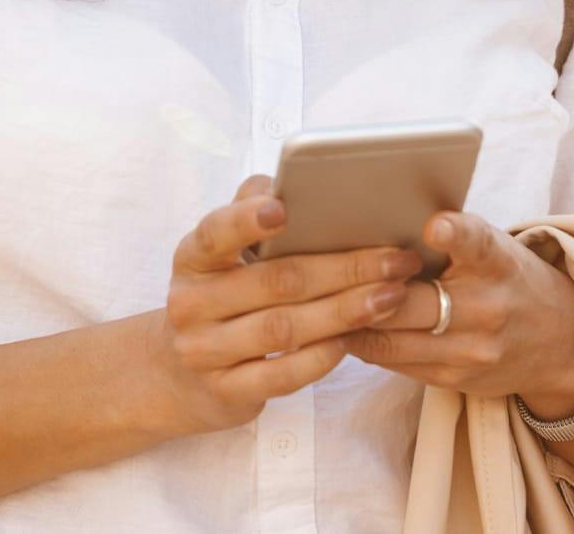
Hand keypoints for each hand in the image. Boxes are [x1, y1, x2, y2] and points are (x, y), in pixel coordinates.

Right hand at [147, 173, 426, 435]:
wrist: (178, 372)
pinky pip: (283, 375)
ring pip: (284, 329)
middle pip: (274, 282)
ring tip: (391, 297)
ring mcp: (205, 352)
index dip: (246, 221)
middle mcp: (192, 303)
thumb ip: (251, 209)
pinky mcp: (227, 391)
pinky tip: (355, 339)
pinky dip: (323, 357)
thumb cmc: (222, 293)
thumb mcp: (224, 251)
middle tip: (395, 260)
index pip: (215, 234)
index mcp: (193, 258)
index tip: (283, 209)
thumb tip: (292, 181)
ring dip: (344, 312)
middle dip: (343, 269)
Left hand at [338, 206, 573, 414]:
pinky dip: (366, 345)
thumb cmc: (509, 279)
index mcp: (497, 262)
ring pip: (392, 339)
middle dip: (365, 292)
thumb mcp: (493, 248)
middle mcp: (487, 307)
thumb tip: (379, 222)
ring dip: (352, 323)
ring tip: (322, 306)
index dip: (455, 233)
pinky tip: (344, 330)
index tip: (434, 226)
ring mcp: (472, 350)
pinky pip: (395, 363)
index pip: (478, 243)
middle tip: (327, 277)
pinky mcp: (456, 378)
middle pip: (411, 303)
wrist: (558, 343)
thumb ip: (451, 237)